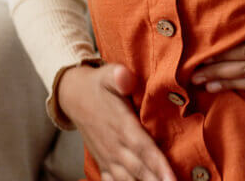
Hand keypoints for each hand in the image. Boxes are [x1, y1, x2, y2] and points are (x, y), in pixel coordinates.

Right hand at [60, 62, 176, 180]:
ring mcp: (108, 157)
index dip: (158, 165)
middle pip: (139, 170)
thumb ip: (119, 76)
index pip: (143, 148)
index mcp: (121, 125)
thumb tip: (125, 76)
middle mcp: (114, 145)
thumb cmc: (98, 85)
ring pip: (127, 179)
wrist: (73, 97)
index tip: (171, 179)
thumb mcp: (108, 74)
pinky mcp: (103, 163)